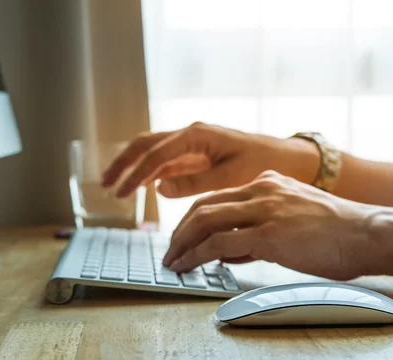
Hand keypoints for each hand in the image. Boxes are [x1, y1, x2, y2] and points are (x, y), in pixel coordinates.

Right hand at [101, 122, 318, 197]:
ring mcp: (191, 145)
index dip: (135, 173)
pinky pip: (165, 162)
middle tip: (106, 184)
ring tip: (115, 186)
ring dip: (133, 167)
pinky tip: (140, 187)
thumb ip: (194, 182)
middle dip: (124, 163)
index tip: (120, 191)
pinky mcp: (196, 156)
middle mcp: (190, 135)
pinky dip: (150, 173)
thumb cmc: (263, 162)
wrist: (286, 158)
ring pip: (152, 152)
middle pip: (146, 145)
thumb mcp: (231, 176)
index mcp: (197, 135)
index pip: (156, 154)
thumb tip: (160, 188)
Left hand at [162, 171, 374, 280]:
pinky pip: (220, 242)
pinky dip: (197, 255)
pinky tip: (187, 266)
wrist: (369, 233)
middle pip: (204, 206)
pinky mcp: (269, 233)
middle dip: (180, 230)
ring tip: (172, 261)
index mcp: (267, 183)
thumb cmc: (338, 233)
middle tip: (171, 250)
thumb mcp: (294, 218)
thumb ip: (259, 229)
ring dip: (183, 243)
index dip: (194, 218)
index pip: (218, 197)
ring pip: (206, 220)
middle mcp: (262, 189)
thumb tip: (227, 250)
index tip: (183, 236)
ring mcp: (265, 209)